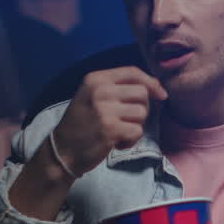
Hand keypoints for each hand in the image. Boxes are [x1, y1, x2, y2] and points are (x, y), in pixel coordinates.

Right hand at [51, 67, 167, 177]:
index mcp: (95, 79)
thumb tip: (155, 87)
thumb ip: (118, 88)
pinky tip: (116, 142)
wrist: (63, 151)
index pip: (132, 72)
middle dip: (142, 108)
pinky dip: (131, 140)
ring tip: (118, 132)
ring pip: (142, 112)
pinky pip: (138, 131)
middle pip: (142, 92)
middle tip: (126, 120)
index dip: (151, 82)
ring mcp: (105, 109)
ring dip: (135, 126)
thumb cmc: (82, 124)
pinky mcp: (110, 128)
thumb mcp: (93, 96)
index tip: (161, 94)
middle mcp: (100, 90)